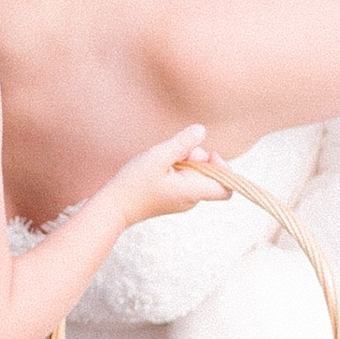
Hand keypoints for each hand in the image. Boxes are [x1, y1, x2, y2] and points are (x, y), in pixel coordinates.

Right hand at [104, 124, 232, 230]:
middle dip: (196, 158)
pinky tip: (159, 167)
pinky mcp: (171, 196)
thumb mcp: (158, 157)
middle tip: (174, 153)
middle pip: (209, 175)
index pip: (227, 188)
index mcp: (192, 191)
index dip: (224, 169)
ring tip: (163, 160)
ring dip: (183, 161)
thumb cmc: (134, 185)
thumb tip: (201, 130)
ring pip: (195, 174)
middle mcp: (191, 198)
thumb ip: (182, 143)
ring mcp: (181, 199)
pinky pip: (183, 178)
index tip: (208, 155)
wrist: (112, 207)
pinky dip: (175, 168)